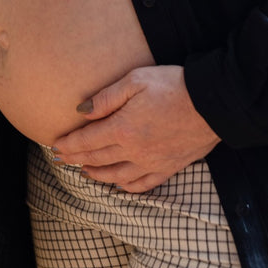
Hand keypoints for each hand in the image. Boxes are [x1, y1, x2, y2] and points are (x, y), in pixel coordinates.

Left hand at [52, 66, 219, 192]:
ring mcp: (151, 163)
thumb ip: (106, 98)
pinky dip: (125, 186)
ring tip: (84, 171)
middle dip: (75, 159)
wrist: (213, 103)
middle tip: (61, 159)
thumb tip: (81, 111)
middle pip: (97, 159)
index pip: (87, 141)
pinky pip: (141, 185)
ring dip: (96, 174)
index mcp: (122, 129)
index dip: (68, 144)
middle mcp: (133, 151)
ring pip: (116, 176)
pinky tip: (119, 182)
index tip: (54, 145)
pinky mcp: (168, 168)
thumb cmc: (174, 86)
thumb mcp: (136, 81)